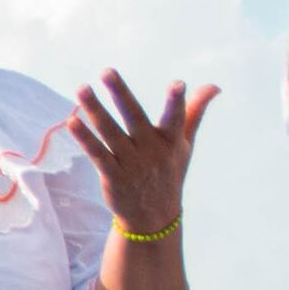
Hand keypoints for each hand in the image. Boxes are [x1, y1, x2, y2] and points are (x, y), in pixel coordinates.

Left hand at [75, 71, 214, 233]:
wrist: (154, 218)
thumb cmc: (169, 172)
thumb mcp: (184, 144)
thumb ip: (194, 112)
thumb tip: (215, 86)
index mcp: (171, 141)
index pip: (176, 118)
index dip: (177, 102)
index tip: (178, 84)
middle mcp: (151, 151)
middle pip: (134, 118)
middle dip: (121, 94)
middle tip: (107, 71)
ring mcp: (131, 164)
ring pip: (110, 133)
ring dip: (95, 110)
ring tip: (82, 89)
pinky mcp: (113, 176)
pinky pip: (97, 154)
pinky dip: (85, 139)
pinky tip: (72, 121)